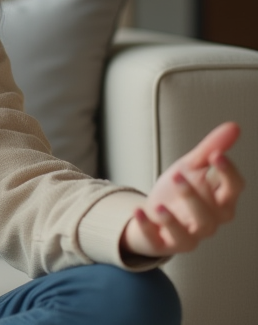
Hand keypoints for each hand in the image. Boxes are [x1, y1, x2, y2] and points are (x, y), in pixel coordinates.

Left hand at [121, 122, 244, 258]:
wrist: (151, 214)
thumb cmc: (178, 191)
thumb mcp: (190, 167)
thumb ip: (210, 150)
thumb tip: (234, 126)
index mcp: (220, 201)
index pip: (235, 189)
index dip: (229, 173)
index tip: (216, 155)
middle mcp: (209, 222)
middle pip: (211, 215)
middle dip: (194, 196)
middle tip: (177, 175)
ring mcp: (187, 237)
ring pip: (189, 235)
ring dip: (173, 220)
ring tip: (159, 205)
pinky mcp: (164, 245)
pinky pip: (158, 241)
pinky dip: (146, 226)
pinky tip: (137, 210)